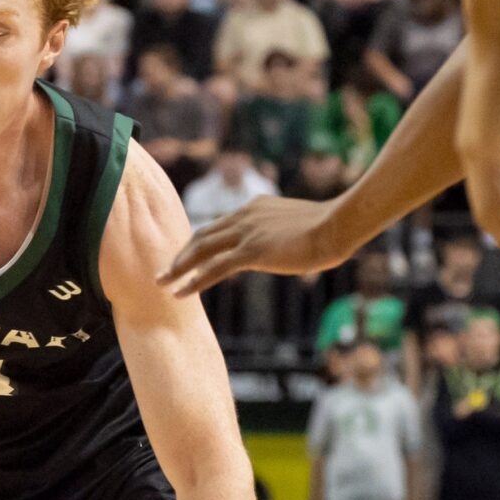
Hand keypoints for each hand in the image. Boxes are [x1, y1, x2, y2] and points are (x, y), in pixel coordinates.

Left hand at [164, 196, 346, 295]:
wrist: (338, 224)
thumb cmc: (329, 228)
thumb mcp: (300, 225)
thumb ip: (284, 232)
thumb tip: (289, 245)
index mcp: (255, 207)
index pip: (220, 225)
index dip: (201, 241)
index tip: (188, 254)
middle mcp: (245, 216)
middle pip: (203, 235)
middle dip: (181, 253)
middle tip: (165, 268)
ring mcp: (247, 232)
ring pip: (201, 250)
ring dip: (178, 267)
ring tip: (162, 282)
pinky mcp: (252, 251)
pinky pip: (214, 268)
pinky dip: (194, 280)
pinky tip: (180, 292)